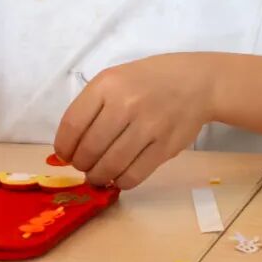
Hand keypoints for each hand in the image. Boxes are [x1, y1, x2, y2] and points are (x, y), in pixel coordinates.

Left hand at [54, 56, 212, 190]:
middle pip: (89, 149)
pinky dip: (121, 182)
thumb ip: (92, 107)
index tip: (65, 155)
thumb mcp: (115, 79)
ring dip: (98, 176)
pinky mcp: (165, 147)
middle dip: (81, 164)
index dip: (64, 147)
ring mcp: (147, 126)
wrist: (196, 82)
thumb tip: (70, 147)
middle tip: (84, 166)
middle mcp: (126, 104)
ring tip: (98, 175)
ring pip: (110, 166)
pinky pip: (134, 175)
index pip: (72, 124)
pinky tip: (119, 177)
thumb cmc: (148, 81)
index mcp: (107, 85)